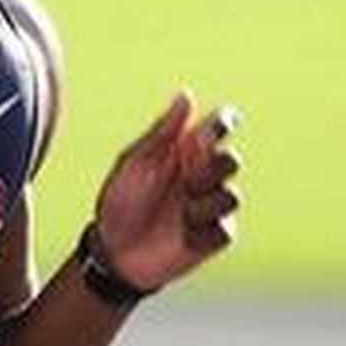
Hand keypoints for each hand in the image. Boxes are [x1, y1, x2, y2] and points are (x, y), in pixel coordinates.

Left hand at [92, 90, 241, 290]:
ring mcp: (211, 206)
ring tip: (178, 213)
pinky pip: (224, 229)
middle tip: (184, 181)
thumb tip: (186, 95)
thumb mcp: (135, 163)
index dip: (225, 122)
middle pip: (231, 161)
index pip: (217, 128)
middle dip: (209, 170)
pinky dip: (200, 232)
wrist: (114, 250)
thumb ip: (162, 132)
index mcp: (184, 152)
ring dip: (201, 205)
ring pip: (231, 196)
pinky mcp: (215, 237)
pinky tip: (181, 235)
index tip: (216, 126)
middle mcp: (202, 176)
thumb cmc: (121, 199)